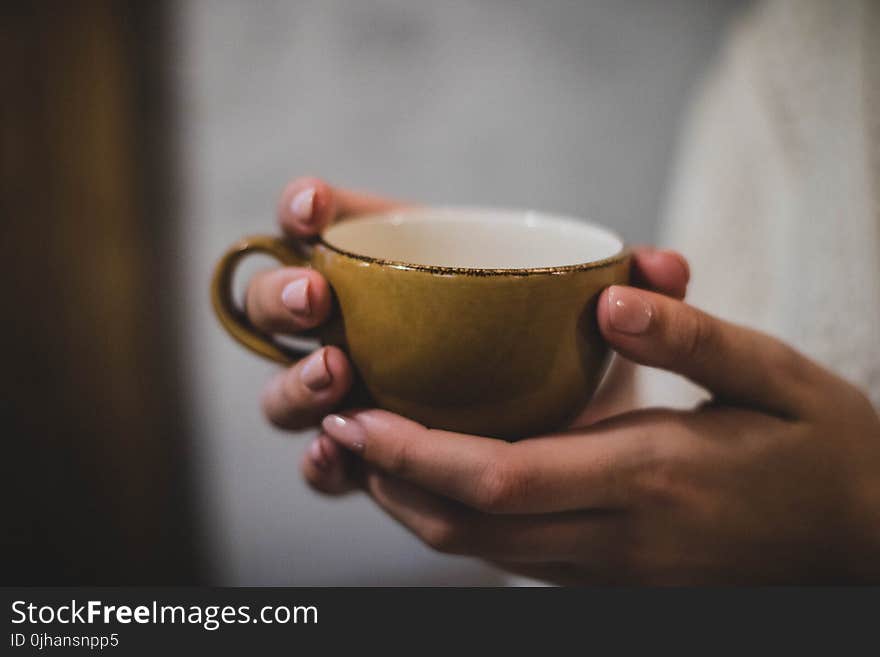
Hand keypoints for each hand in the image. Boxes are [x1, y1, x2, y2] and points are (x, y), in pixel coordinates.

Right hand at [248, 176, 687, 435]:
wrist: (564, 424)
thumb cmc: (562, 348)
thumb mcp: (594, 313)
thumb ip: (634, 287)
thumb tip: (664, 268)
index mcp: (397, 264)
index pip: (329, 221)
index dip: (305, 209)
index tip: (314, 208)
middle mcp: (357, 325)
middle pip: (282, 301)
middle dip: (284, 294)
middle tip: (320, 298)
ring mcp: (352, 392)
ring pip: (289, 386)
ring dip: (298, 381)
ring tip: (337, 376)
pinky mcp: (365, 454)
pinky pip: (325, 459)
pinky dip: (322, 461)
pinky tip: (338, 459)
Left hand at [310, 287, 879, 583]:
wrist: (864, 545)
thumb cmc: (825, 452)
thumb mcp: (777, 377)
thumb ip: (692, 337)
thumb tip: (609, 297)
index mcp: (650, 477)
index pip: (501, 477)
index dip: (414, 454)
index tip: (354, 417)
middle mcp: (617, 537)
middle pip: (469, 526)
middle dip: (389, 481)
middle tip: (336, 428)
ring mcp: (612, 571)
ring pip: (482, 552)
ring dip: (413, 507)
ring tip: (366, 453)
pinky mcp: (614, 579)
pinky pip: (513, 557)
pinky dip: (460, 522)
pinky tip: (440, 482)